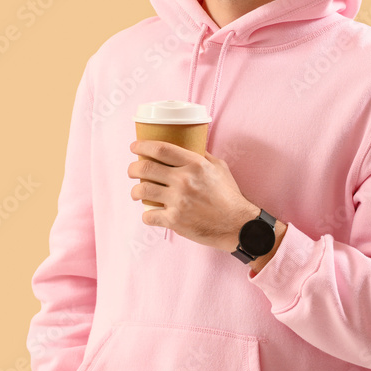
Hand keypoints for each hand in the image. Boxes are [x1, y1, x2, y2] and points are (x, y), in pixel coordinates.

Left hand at [127, 140, 257, 252]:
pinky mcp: (175, 221)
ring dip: (135, 191)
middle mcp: (184, 180)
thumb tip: (189, 145)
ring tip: (137, 192)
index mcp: (195, 164)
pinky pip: (148, 216)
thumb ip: (202, 156)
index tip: (134, 147)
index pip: (161, 149)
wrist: (237, 224)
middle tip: (132, 170)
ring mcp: (178, 201)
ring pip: (142, 190)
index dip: (142, 146)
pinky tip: (150, 214)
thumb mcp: (220, 167)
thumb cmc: (229, 195)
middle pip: (145, 168)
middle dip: (132, 168)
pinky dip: (146, 215)